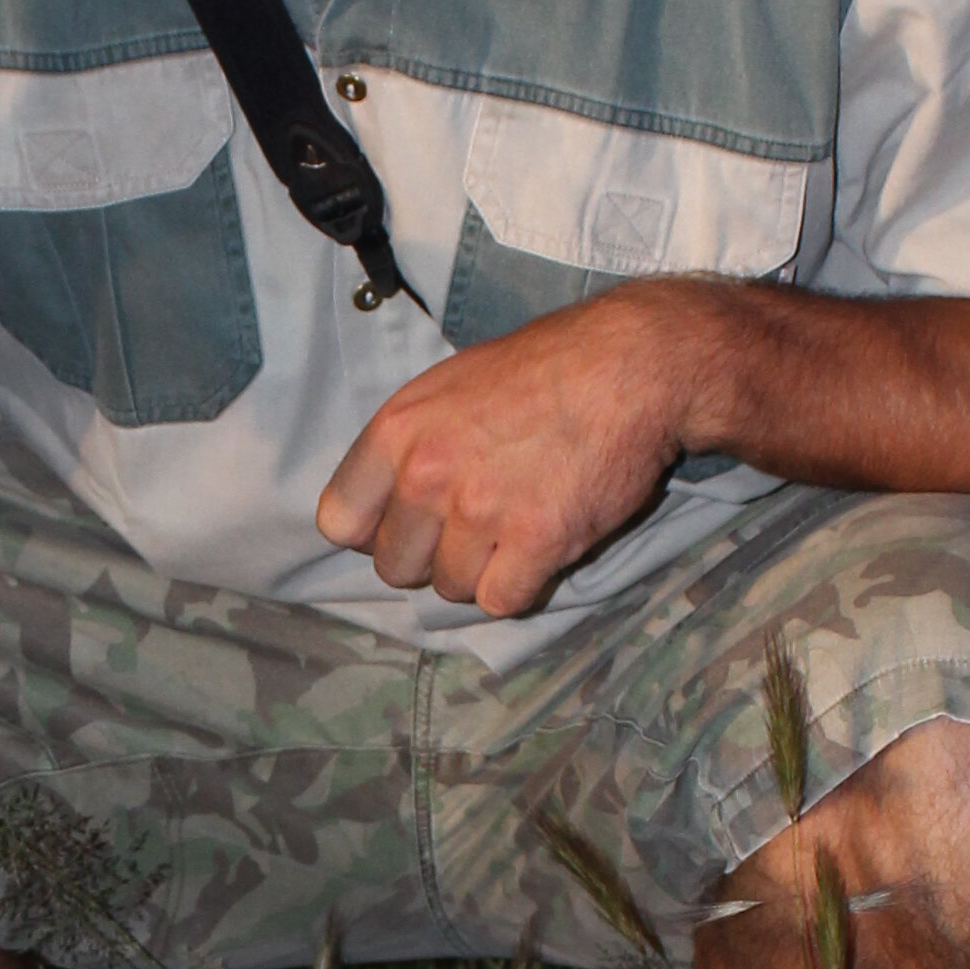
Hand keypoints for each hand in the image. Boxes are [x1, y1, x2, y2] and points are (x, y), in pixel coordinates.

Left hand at [316, 285, 723, 616]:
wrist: (629, 367)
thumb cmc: (543, 370)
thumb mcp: (450, 386)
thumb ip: (410, 446)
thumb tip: (388, 503)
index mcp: (397, 432)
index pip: (341, 522)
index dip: (375, 531)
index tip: (407, 523)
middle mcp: (428, 475)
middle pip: (395, 567)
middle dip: (430, 556)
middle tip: (474, 528)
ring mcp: (482, 512)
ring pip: (449, 588)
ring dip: (480, 570)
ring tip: (514, 529)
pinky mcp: (537, 542)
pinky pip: (501, 600)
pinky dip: (521, 586)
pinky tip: (540, 548)